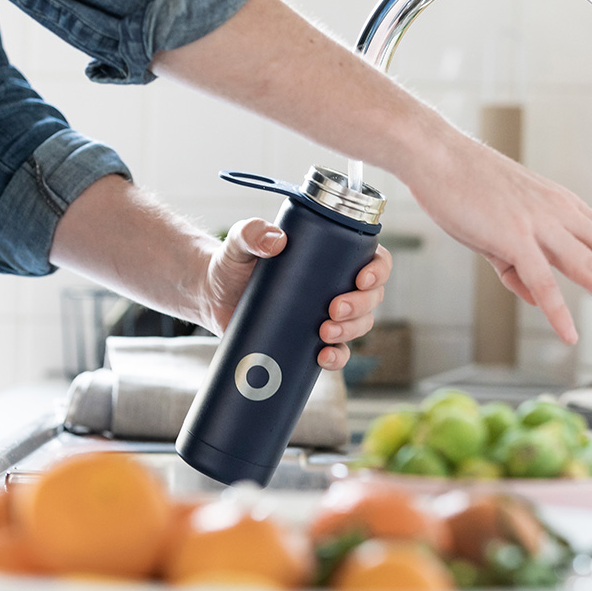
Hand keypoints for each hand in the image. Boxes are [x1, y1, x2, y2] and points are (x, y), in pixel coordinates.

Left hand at [201, 217, 392, 370]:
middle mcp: (336, 285)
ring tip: (324, 333)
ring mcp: (326, 314)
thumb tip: (275, 240)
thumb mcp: (239, 242)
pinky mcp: (310, 340)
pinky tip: (323, 358)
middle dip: (361, 306)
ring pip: (360, 325)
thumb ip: (251, 233)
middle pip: (372, 297)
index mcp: (332, 255)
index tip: (361, 279)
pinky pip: (337, 352)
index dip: (378, 270)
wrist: (212, 296)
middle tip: (333, 309)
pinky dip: (337, 358)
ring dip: (351, 331)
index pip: (373, 258)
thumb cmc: (232, 262)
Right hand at [399, 121, 591, 343]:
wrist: (437, 155)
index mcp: (561, 207)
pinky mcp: (512, 237)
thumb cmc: (464, 185)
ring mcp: (539, 224)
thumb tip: (533, 296)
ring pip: (591, 269)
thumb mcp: (499, 228)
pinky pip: (541, 281)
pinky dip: (557, 310)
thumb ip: (518, 265)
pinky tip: (569, 333)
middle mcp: (560, 214)